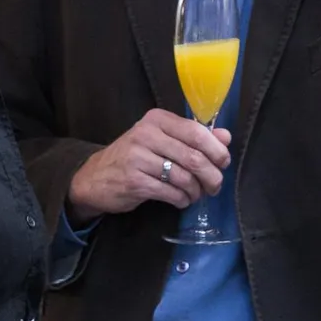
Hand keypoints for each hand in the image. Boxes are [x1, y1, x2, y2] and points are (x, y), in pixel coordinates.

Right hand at [68, 108, 231, 220]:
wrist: (94, 178)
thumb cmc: (134, 157)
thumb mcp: (162, 140)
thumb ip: (194, 137)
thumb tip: (226, 137)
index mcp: (157, 120)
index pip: (196, 132)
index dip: (216, 149)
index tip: (224, 163)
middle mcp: (147, 135)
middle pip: (193, 157)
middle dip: (211, 175)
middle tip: (216, 186)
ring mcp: (138, 158)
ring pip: (184, 177)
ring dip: (196, 190)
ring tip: (196, 195)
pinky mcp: (134, 181)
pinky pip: (170, 192)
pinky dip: (182, 199)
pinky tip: (182, 200)